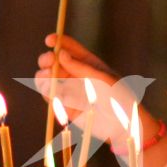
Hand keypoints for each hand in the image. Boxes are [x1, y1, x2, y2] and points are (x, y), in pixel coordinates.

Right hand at [37, 34, 158, 151]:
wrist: (122, 126)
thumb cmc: (119, 98)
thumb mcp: (102, 79)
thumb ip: (80, 67)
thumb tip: (60, 54)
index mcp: (88, 63)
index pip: (70, 48)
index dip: (58, 42)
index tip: (49, 40)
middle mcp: (76, 74)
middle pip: (54, 62)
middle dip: (47, 59)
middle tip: (48, 62)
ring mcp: (70, 90)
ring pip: (48, 79)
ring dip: (44, 76)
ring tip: (49, 78)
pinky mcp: (65, 106)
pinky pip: (50, 96)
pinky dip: (47, 92)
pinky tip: (51, 91)